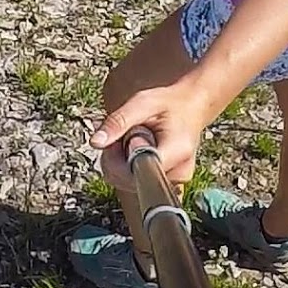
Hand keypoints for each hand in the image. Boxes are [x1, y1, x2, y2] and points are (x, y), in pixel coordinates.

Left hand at [89, 82, 212, 190]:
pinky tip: (137, 152)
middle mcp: (179, 173)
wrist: (192, 107)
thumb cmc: (169, 103)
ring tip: (134, 140)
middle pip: (130, 181)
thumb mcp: (142, 102)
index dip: (118, 160)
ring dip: (122, 164)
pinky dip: (129, 169)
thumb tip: (96, 142)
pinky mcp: (169, 185)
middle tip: (125, 134)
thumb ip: (118, 122)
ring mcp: (175, 182)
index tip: (118, 139)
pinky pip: (138, 184)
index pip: (136, 173)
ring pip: (130, 184)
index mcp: (177, 151)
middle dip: (117, 159)